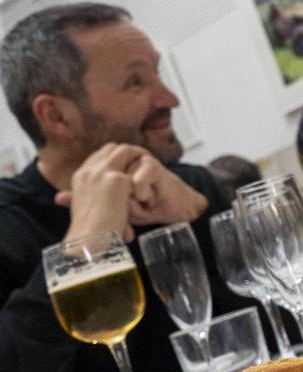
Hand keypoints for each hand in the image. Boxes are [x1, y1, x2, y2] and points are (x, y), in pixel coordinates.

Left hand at [58, 145, 207, 241]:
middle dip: (113, 195)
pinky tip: (147, 200)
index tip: (106, 207)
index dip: (99, 190)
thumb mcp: (112, 207)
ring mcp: (137, 161)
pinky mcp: (153, 166)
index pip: (93, 169)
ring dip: (128, 195)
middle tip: (121, 208)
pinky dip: (142, 192)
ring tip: (136, 204)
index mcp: (110, 166)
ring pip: (121, 175)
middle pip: (106, 171)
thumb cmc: (146, 207)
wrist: (176, 210)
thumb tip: (58, 198)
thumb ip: (86, 200)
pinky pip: (141, 176)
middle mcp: (123, 161)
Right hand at [60, 144, 140, 241]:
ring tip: (148, 161)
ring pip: (123, 149)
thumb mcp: (81, 211)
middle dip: (127, 152)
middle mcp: (89, 171)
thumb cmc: (86, 232)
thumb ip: (76, 200)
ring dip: (136, 154)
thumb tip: (60, 198)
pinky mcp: (117, 179)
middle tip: (141, 158)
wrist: (89, 242)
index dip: (113, 158)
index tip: (126, 163)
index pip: (98, 156)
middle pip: (111, 149)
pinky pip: (134, 162)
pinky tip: (153, 167)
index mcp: (79, 177)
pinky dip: (144, 165)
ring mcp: (102, 173)